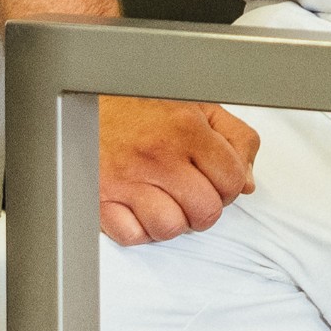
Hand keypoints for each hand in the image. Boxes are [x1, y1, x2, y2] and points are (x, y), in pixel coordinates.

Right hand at [100, 95, 260, 244]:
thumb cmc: (142, 104)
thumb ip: (235, 139)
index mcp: (185, 128)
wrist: (83, 95)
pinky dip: (139, 229)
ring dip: (173, 222)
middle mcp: (157, 154)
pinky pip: (132, 235)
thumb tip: (247, 183)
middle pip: (206, 212)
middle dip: (204, 208)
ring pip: (170, 228)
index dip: (230, 186)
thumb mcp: (198, 105)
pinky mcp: (99, 197)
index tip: (216, 181)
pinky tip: (138, 208)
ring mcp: (126, 178)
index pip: (233, 181)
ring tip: (164, 200)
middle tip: (191, 193)